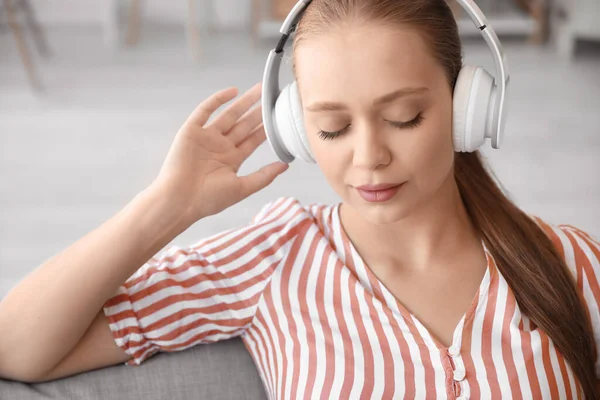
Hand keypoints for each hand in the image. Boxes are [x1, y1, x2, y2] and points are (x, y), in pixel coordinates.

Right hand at [151, 83, 288, 223]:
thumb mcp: (242, 188)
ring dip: (244, 102)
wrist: (180, 200)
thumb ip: (264, 176)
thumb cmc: (209, 199)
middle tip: (272, 97)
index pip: (253, 140)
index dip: (266, 129)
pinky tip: (233, 91)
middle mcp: (220, 146)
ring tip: (260, 89)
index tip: (280, 117)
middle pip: (244, 125)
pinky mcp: (191, 131)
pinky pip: (205, 111)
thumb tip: (285, 165)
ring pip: (229, 115)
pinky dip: (218, 100)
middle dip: (258, 112)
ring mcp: (206, 137)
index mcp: (232, 160)